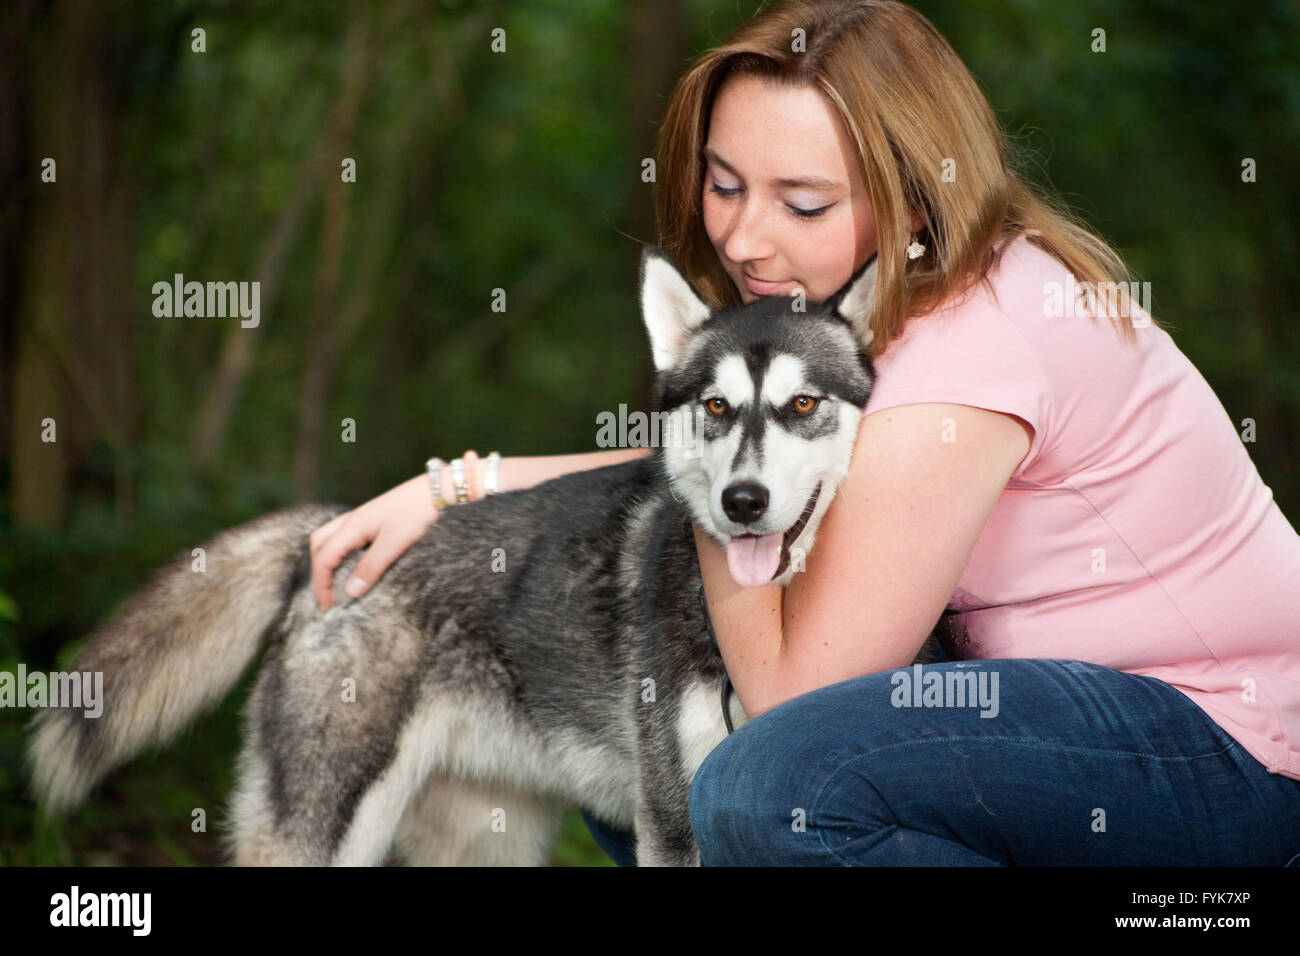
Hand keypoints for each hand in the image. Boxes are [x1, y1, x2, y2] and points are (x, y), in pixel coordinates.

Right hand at [310, 472, 437, 610]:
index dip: (321, 584)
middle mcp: (352, 520)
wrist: (437, 489)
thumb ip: (371, 566)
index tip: (327, 608)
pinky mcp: (372, 518)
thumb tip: (350, 592)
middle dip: (318, 572)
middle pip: (319, 545)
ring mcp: (361, 517)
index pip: (324, 558)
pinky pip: (344, 536)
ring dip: (326, 560)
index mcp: (353, 526)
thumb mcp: (395, 543)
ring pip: (329, 538)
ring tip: (334, 583)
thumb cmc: (417, 513)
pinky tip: (351, 563)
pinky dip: (339, 552)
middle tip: (326, 597)